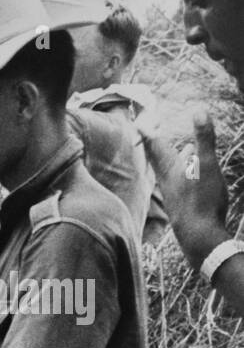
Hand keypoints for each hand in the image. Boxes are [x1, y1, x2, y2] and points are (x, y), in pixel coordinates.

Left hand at [146, 110, 231, 268]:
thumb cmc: (203, 200)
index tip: (139, 121)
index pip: (155, 145)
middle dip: (159, 143)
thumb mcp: (207, 166)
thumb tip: (200, 110)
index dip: (148, 131)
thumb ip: (205, 138)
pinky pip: (182, 184)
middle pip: (159, 158)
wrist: (199, 238)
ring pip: (172, 172)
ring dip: (177, 158)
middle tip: (153, 132)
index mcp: (170, 169)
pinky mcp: (182, 205)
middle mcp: (167, 180)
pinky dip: (187, 174)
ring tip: (188, 148)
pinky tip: (195, 177)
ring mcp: (174, 194)